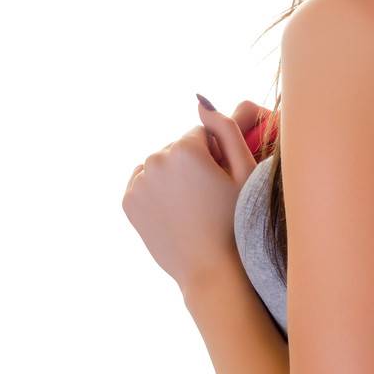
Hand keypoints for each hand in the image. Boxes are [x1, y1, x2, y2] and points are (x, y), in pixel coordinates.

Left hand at [121, 96, 259, 293]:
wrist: (212, 271)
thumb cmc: (236, 221)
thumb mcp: (244, 171)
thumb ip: (226, 128)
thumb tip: (200, 102)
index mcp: (184, 148)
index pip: (201, 135)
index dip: (216, 158)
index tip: (221, 183)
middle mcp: (155, 160)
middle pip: (178, 148)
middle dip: (191, 165)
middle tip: (207, 199)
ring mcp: (138, 182)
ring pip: (160, 163)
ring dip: (172, 176)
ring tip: (190, 206)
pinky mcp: (128, 201)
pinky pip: (144, 181)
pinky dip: (156, 190)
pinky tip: (174, 210)